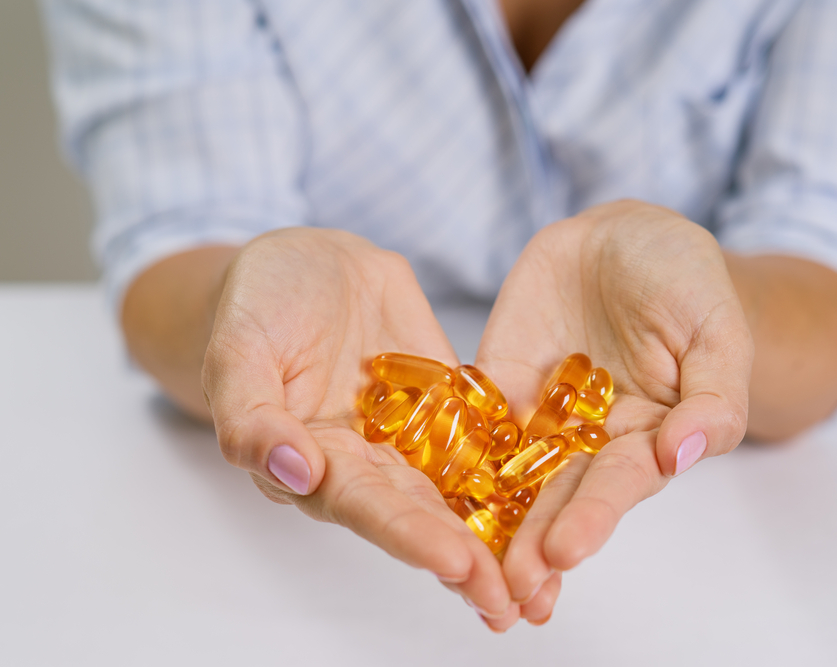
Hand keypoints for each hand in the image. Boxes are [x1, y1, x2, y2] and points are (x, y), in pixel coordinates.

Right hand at [201, 228, 515, 621]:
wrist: (310, 265)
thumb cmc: (258, 305)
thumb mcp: (238, 350)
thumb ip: (251, 413)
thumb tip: (293, 470)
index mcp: (318, 462)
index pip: (366, 507)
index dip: (409, 536)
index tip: (456, 563)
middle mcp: (371, 462)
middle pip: (423, 515)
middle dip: (468, 558)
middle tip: (513, 598)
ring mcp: (415, 435)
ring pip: (461, 491)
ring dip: (500, 535)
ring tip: (546, 581)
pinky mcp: (450, 403)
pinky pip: (488, 435)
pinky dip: (521, 467)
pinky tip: (563, 498)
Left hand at [476, 200, 752, 623]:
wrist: (628, 241)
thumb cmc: (688, 284)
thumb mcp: (717, 334)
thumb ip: (712, 398)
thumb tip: (683, 454)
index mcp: (648, 437)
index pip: (619, 485)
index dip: (592, 517)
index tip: (565, 552)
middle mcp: (591, 439)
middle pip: (558, 495)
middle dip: (533, 539)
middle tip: (507, 583)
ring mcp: (541, 414)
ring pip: (511, 473)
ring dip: (490, 519)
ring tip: (463, 565)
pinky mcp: (500, 383)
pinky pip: (471, 420)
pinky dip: (449, 453)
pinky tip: (424, 488)